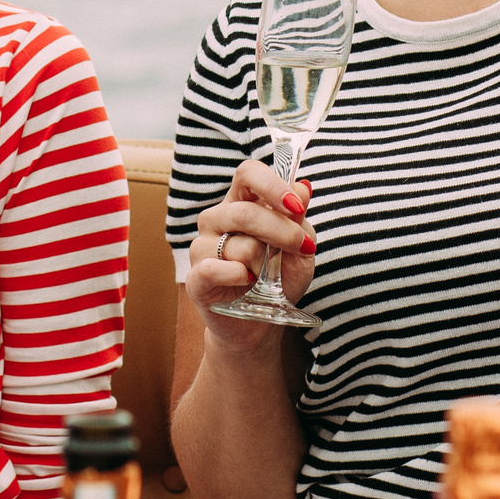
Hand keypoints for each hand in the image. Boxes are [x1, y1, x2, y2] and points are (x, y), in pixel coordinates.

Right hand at [183, 156, 315, 357]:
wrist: (260, 324)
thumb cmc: (278, 280)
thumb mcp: (300, 248)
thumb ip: (299, 219)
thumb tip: (304, 186)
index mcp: (242, 203)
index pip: (248, 174)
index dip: (272, 185)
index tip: (297, 205)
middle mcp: (217, 220)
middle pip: (245, 211)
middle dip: (281, 231)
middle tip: (303, 248)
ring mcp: (203, 248)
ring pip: (238, 244)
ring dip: (264, 263)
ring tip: (266, 277)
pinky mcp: (195, 278)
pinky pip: (213, 268)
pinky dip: (236, 274)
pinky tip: (247, 281)